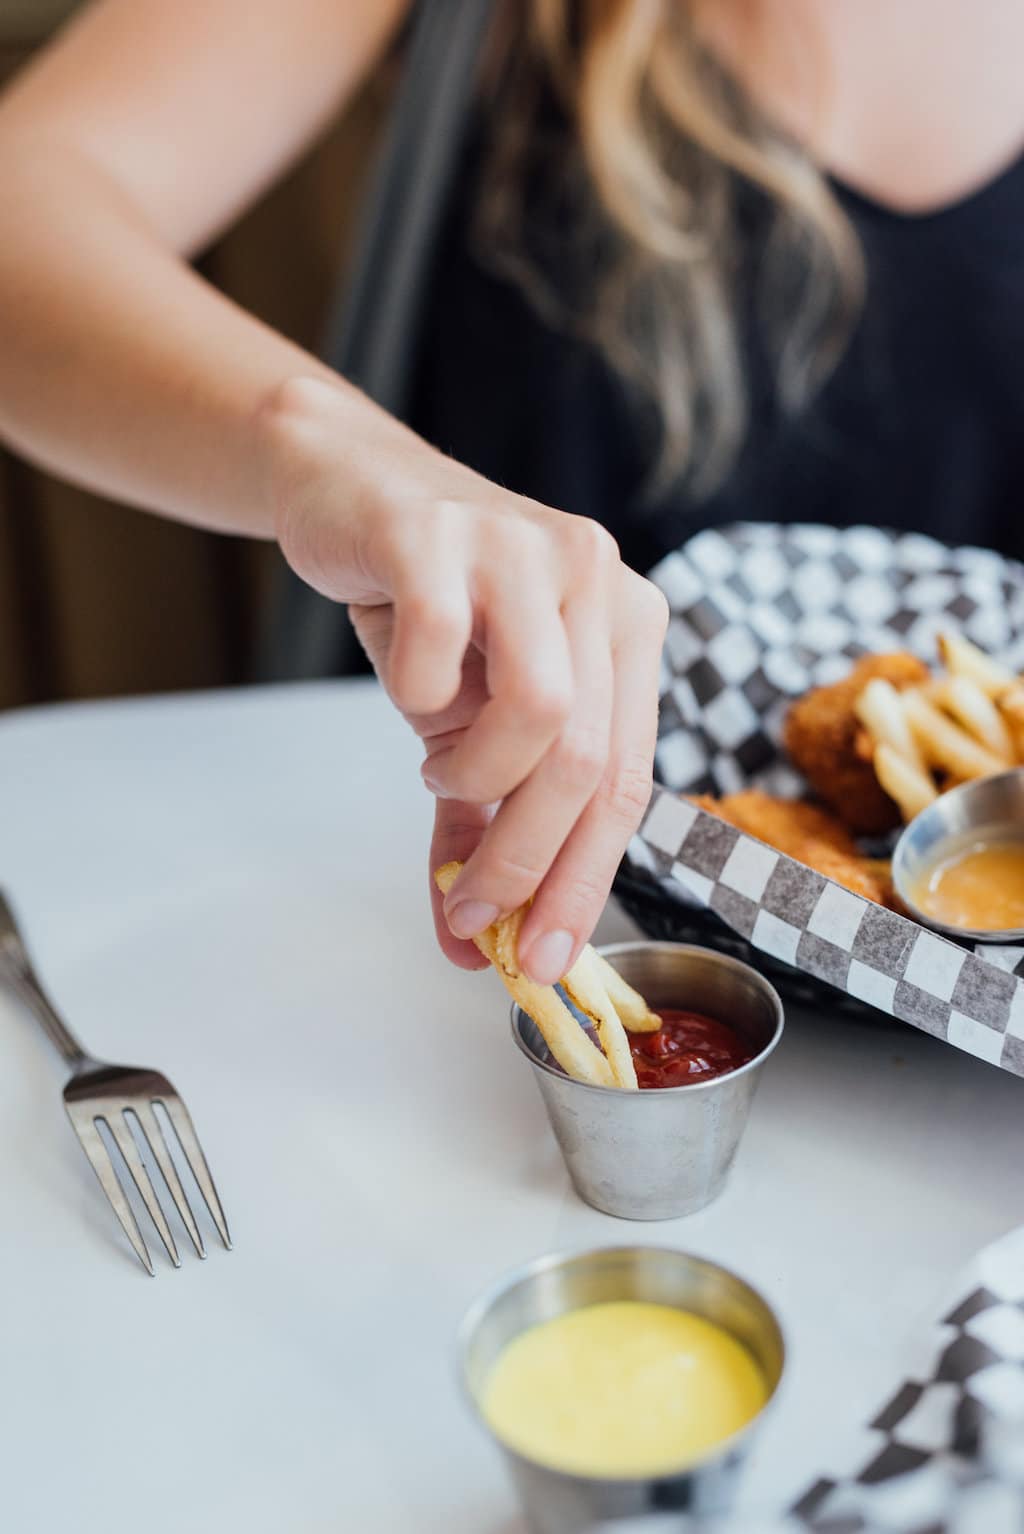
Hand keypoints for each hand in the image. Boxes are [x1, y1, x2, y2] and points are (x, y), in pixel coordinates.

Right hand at [261, 377, 667, 981]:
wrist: (347, 487)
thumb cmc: (427, 609)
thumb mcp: (467, 725)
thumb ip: (475, 828)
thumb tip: (470, 949)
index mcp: (630, 628)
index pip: (628, 782)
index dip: (586, 882)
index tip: (545, 960)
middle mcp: (599, 580)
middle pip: (586, 761)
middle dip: (526, 861)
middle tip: (474, 910)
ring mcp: (527, 547)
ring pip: (539, 711)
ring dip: (474, 774)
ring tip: (438, 766)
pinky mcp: (445, 530)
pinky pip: (438, 648)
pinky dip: (414, 697)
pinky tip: (407, 688)